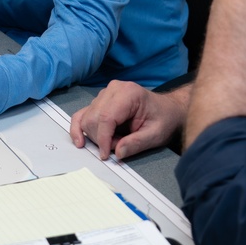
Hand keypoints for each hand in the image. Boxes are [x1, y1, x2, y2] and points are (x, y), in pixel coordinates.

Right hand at [70, 80, 190, 159]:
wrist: (167, 110)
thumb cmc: (163, 119)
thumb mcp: (156, 134)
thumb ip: (137, 143)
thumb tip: (118, 153)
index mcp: (129, 93)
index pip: (106, 117)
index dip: (103, 139)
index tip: (106, 155)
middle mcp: (113, 89)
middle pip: (93, 119)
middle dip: (102, 139)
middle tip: (119, 147)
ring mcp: (104, 94)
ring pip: (87, 119)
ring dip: (96, 136)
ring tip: (116, 141)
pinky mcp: (99, 101)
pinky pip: (82, 115)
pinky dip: (79, 128)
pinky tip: (80, 141)